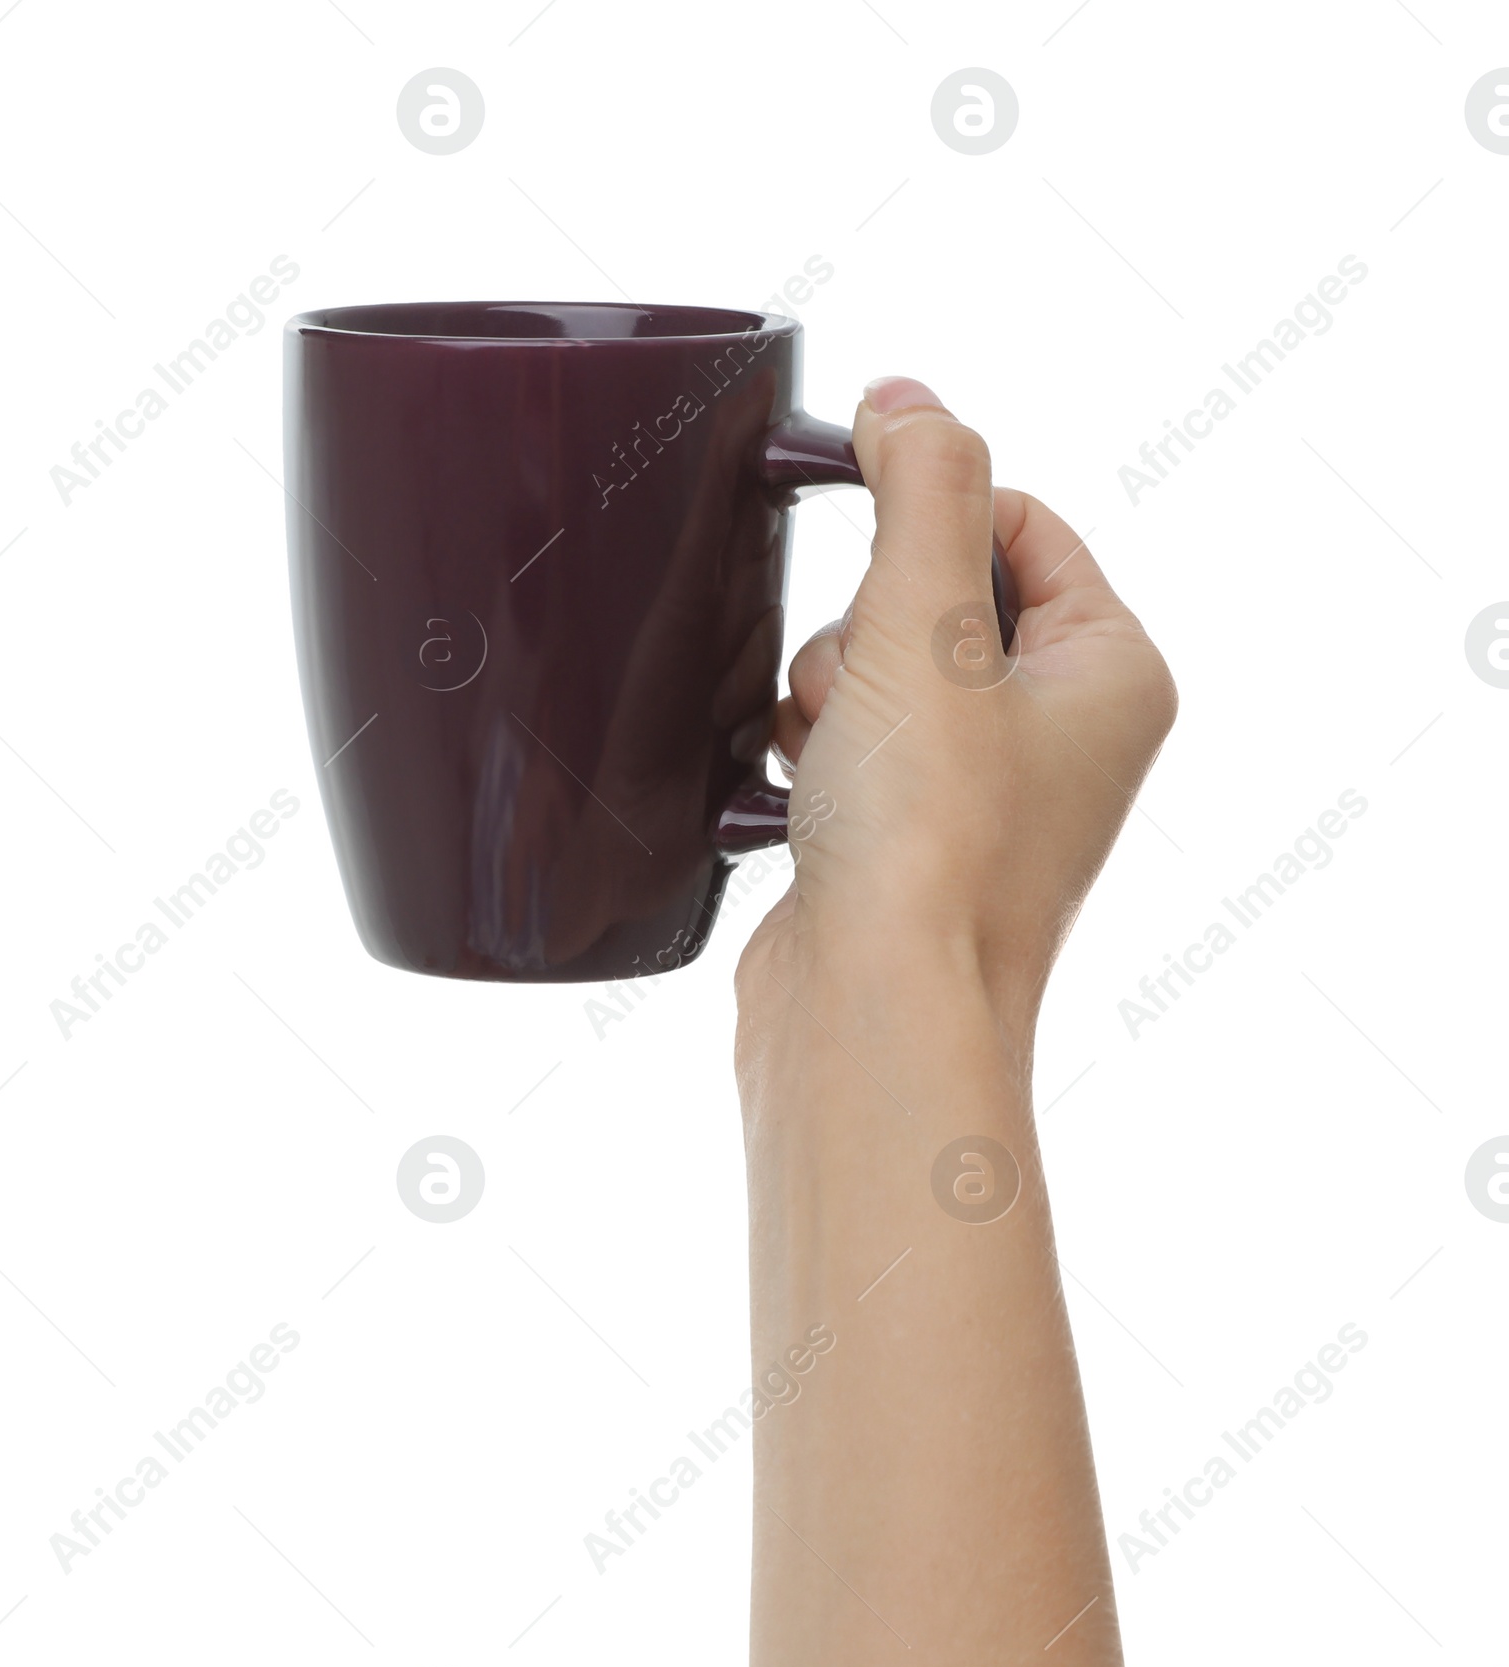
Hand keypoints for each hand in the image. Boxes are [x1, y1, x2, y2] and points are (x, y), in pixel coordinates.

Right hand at [739, 375, 1176, 1041]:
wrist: (872, 1013)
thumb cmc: (929, 844)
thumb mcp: (927, 623)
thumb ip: (923, 483)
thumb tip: (908, 400)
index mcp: (1111, 673)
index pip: (1021, 523)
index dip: (932, 512)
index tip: (861, 513)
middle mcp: (1061, 735)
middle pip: (932, 595)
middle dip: (868, 627)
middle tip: (868, 693)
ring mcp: (982, 795)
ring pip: (872, 668)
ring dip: (828, 692)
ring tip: (838, 763)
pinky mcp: (906, 841)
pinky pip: (840, 742)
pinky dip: (808, 754)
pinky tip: (806, 799)